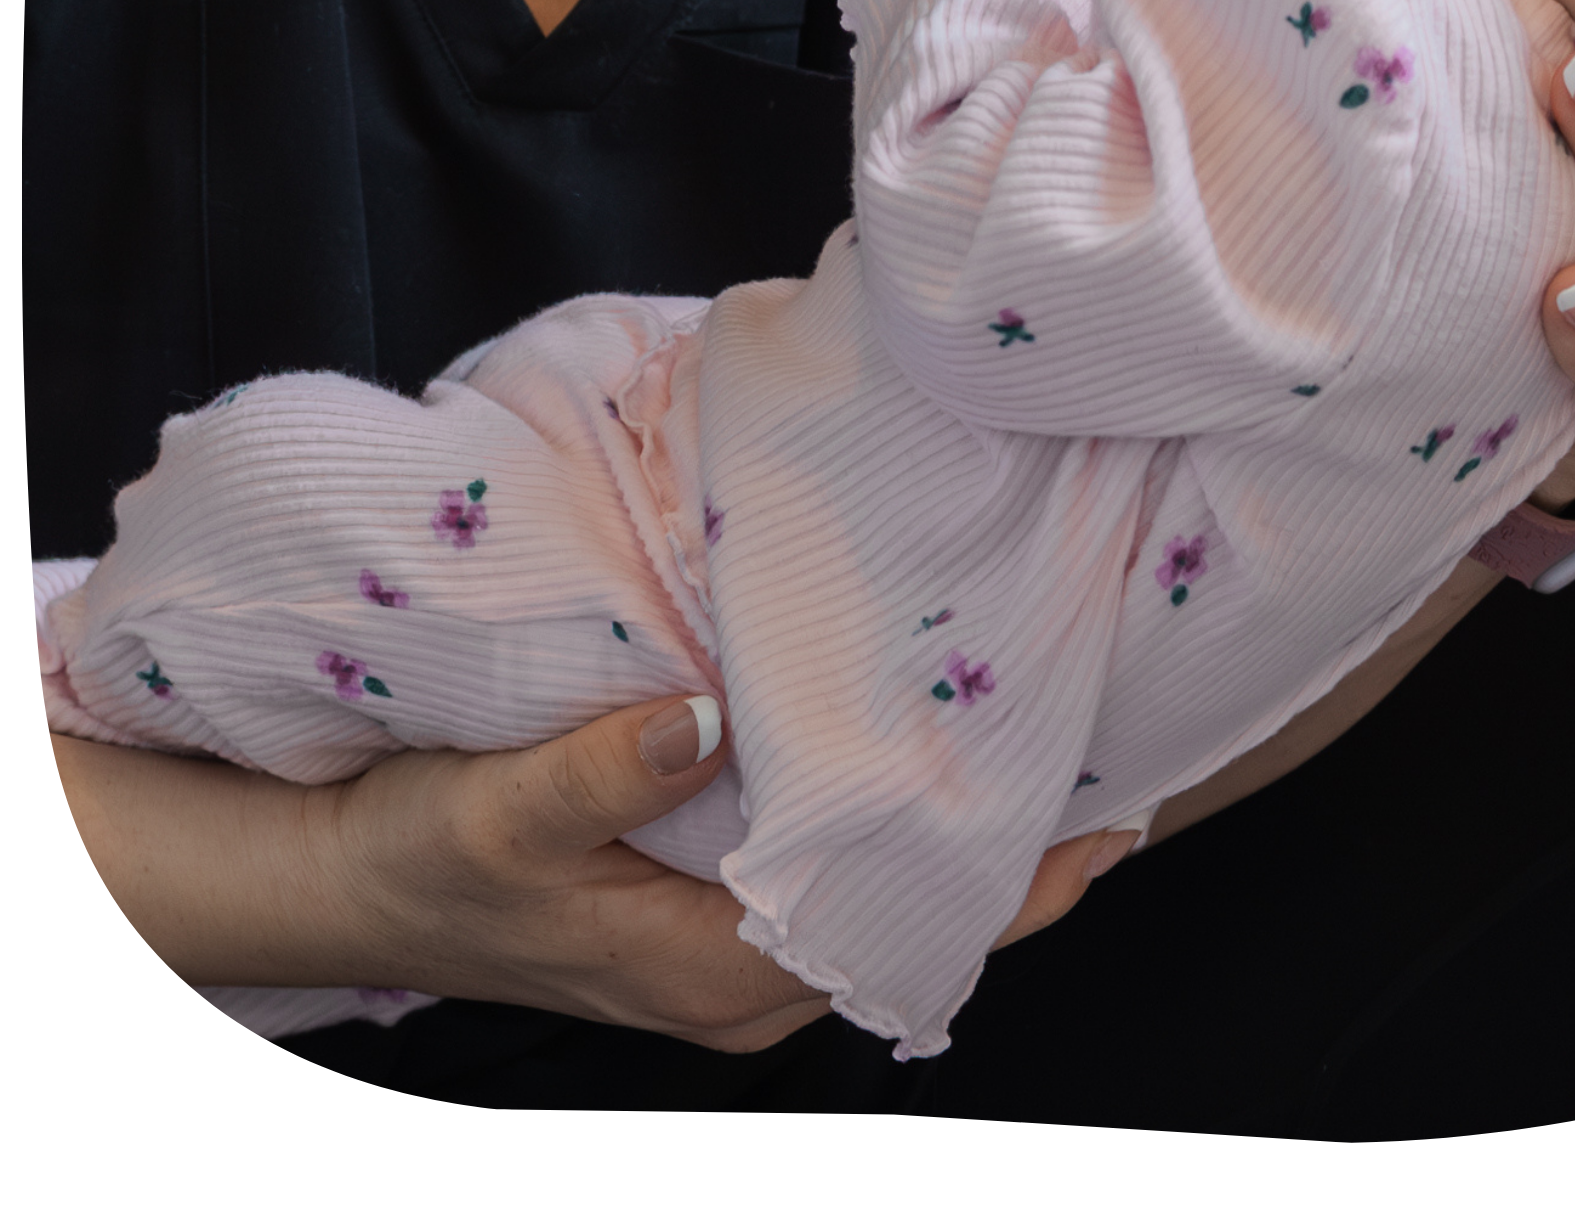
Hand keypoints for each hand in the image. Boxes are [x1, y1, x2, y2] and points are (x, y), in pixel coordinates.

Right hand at [293, 696, 1137, 1051]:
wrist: (338, 878)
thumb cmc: (416, 854)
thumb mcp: (496, 809)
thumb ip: (600, 769)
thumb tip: (702, 721)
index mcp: (711, 973)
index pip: (900, 939)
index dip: (1014, 887)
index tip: (1109, 818)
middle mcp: (735, 980)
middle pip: (908, 924)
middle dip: (1010, 848)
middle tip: (1100, 736)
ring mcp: (719, 949)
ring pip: (870, 898)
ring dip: (948, 826)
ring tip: (1035, 724)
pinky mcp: (697, 905)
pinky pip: (824, 872)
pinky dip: (882, 817)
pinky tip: (912, 737)